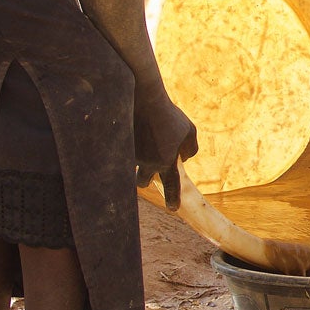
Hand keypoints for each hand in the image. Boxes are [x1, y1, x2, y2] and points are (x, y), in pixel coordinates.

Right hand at [135, 87, 198, 209]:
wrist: (143, 99)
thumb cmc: (168, 115)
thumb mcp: (188, 130)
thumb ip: (190, 147)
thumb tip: (185, 159)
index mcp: (166, 162)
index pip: (171, 187)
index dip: (172, 199)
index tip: (173, 210)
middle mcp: (147, 164)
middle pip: (142, 182)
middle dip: (144, 179)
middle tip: (147, 171)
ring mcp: (131, 157)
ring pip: (132, 165)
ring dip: (136, 156)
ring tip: (140, 137)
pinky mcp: (119, 149)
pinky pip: (123, 153)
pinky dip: (127, 144)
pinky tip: (129, 131)